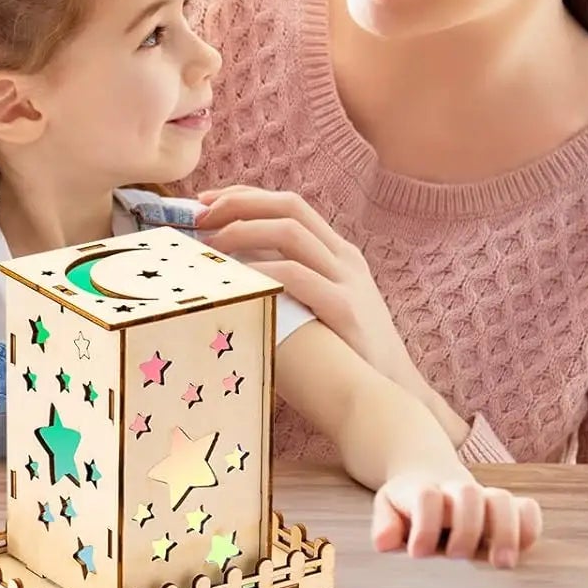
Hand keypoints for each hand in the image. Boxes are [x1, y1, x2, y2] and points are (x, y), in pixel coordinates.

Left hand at [196, 186, 416, 390]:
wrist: (388, 391)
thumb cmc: (339, 352)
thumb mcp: (316, 305)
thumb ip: (286, 283)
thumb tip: (230, 271)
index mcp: (337, 252)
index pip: (290, 204)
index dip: (246, 196)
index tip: (205, 201)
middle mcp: (343, 258)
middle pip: (289, 207)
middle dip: (239, 204)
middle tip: (199, 217)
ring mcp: (347, 281)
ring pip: (291, 232)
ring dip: (243, 231)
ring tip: (211, 247)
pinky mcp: (345, 310)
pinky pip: (297, 277)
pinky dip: (262, 271)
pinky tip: (237, 279)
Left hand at [371, 474, 542, 567]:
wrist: (429, 480)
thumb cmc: (407, 506)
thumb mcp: (388, 510)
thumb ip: (385, 524)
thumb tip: (384, 543)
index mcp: (424, 491)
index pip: (427, 496)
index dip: (424, 525)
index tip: (418, 553)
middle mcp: (456, 491)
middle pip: (468, 494)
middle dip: (466, 527)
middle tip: (458, 556)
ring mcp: (484, 498)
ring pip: (502, 499)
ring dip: (505, 531)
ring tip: (502, 563)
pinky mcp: (507, 508)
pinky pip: (528, 508)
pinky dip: (530, 525)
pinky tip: (523, 549)